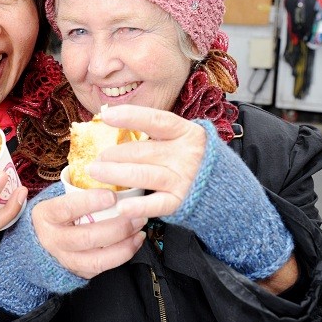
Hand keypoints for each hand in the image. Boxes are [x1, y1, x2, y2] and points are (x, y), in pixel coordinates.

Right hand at [31, 189, 145, 278]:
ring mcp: (65, 259)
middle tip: (136, 214)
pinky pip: (102, 268)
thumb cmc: (59, 211)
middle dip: (117, 227)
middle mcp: (53, 239)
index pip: (67, 208)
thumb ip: (78, 188)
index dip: (90, 202)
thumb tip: (109, 170)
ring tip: (139, 229)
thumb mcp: (60, 196)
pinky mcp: (78, 271)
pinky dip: (123, 255)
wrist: (43, 239)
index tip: (112, 195)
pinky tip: (135, 241)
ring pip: (96, 258)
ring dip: (124, 244)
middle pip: (86, 237)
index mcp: (46, 215)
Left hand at [89, 105, 206, 218]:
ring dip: (115, 174)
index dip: (131, 116)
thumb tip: (115, 121)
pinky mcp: (181, 202)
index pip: (156, 120)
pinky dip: (138, 206)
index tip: (106, 115)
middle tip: (96, 157)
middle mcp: (186, 154)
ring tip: (95, 172)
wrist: (226, 190)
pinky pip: (156, 204)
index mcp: (186, 133)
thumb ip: (156, 134)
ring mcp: (184, 179)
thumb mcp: (181, 140)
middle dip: (114, 153)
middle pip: (143, 151)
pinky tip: (121, 206)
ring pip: (143, 175)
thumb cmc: (193, 159)